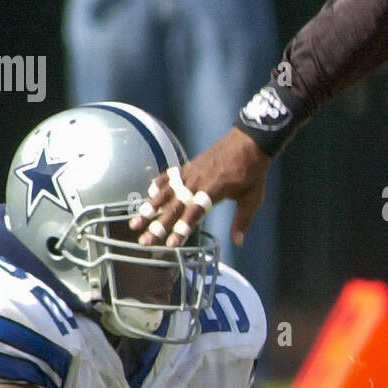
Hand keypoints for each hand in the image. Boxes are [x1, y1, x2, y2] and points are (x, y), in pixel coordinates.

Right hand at [131, 128, 268, 247]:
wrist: (250, 142)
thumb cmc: (253, 172)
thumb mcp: (252, 199)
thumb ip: (242, 221)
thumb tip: (238, 243)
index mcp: (213, 192)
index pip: (193, 214)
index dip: (181, 229)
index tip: (170, 245)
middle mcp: (197, 183)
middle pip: (174, 207)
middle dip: (157, 226)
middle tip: (143, 241)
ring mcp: (191, 173)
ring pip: (166, 192)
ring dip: (149, 207)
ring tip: (134, 222)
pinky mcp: (189, 165)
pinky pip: (170, 175)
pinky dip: (159, 183)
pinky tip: (149, 193)